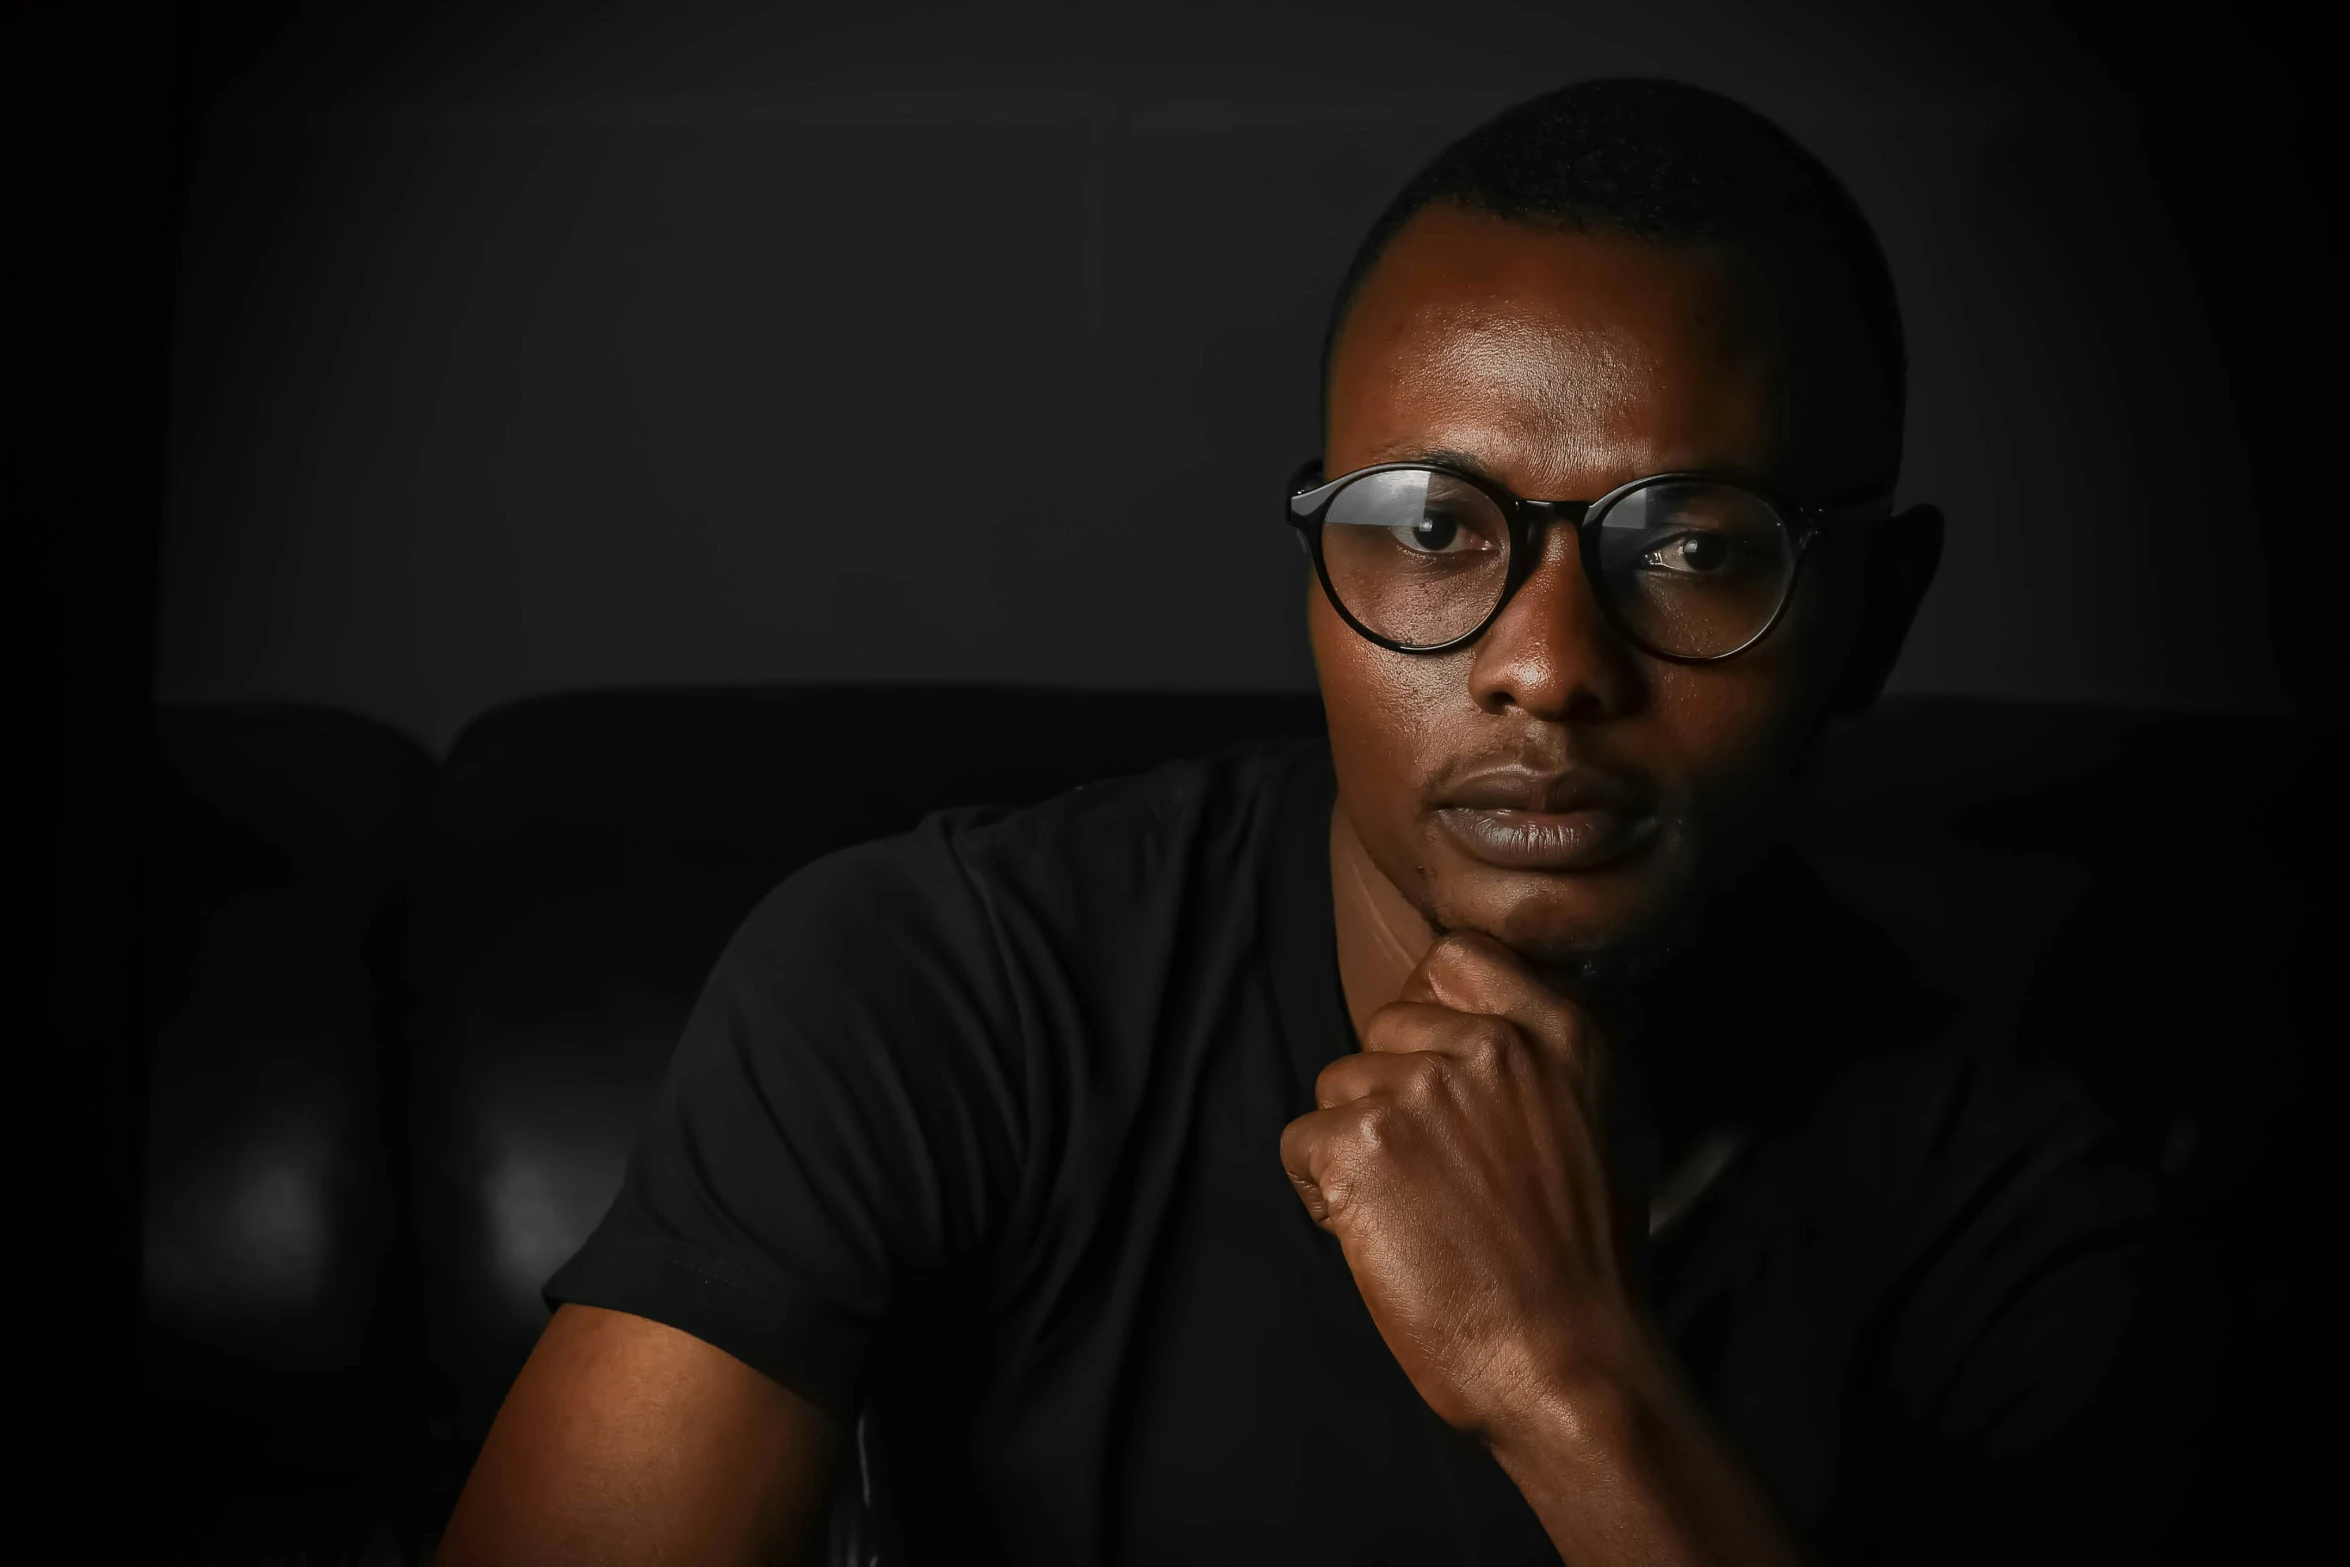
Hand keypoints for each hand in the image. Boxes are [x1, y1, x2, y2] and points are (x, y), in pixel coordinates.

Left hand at [1279, 930, 1646, 1442]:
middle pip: (1384, 1027)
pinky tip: (1383, 1238)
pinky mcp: (1360, 1143)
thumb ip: (1546, 1053)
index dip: (1428, 1015)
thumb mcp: (1606, 1120)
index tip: (1441, 1076)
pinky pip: (1300, 1143)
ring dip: (1358, 1149)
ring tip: (1419, 1215)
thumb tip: (1480, 1017)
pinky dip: (1324, 1195)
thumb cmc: (1585, 1262)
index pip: (1452, 960)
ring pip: (1339, 1086)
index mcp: (1564, 1030)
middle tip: (1438, 1176)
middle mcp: (1493, 1043)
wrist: (1570, 1363)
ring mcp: (1423, 1087)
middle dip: (1391, 1094)